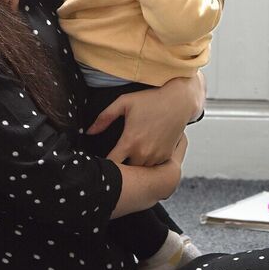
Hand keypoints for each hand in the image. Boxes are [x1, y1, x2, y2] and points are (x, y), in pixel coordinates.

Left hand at [88, 74, 204, 165]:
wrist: (179, 101)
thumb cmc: (151, 99)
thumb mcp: (124, 102)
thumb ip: (104, 117)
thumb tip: (89, 131)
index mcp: (130, 141)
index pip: (112, 163)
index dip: (104, 164)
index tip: (100, 162)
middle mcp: (143, 152)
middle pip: (125, 169)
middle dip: (119, 166)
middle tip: (114, 161)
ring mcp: (156, 156)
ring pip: (139, 170)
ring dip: (133, 165)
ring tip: (128, 158)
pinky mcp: (166, 156)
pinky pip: (152, 167)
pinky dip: (147, 163)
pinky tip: (143, 154)